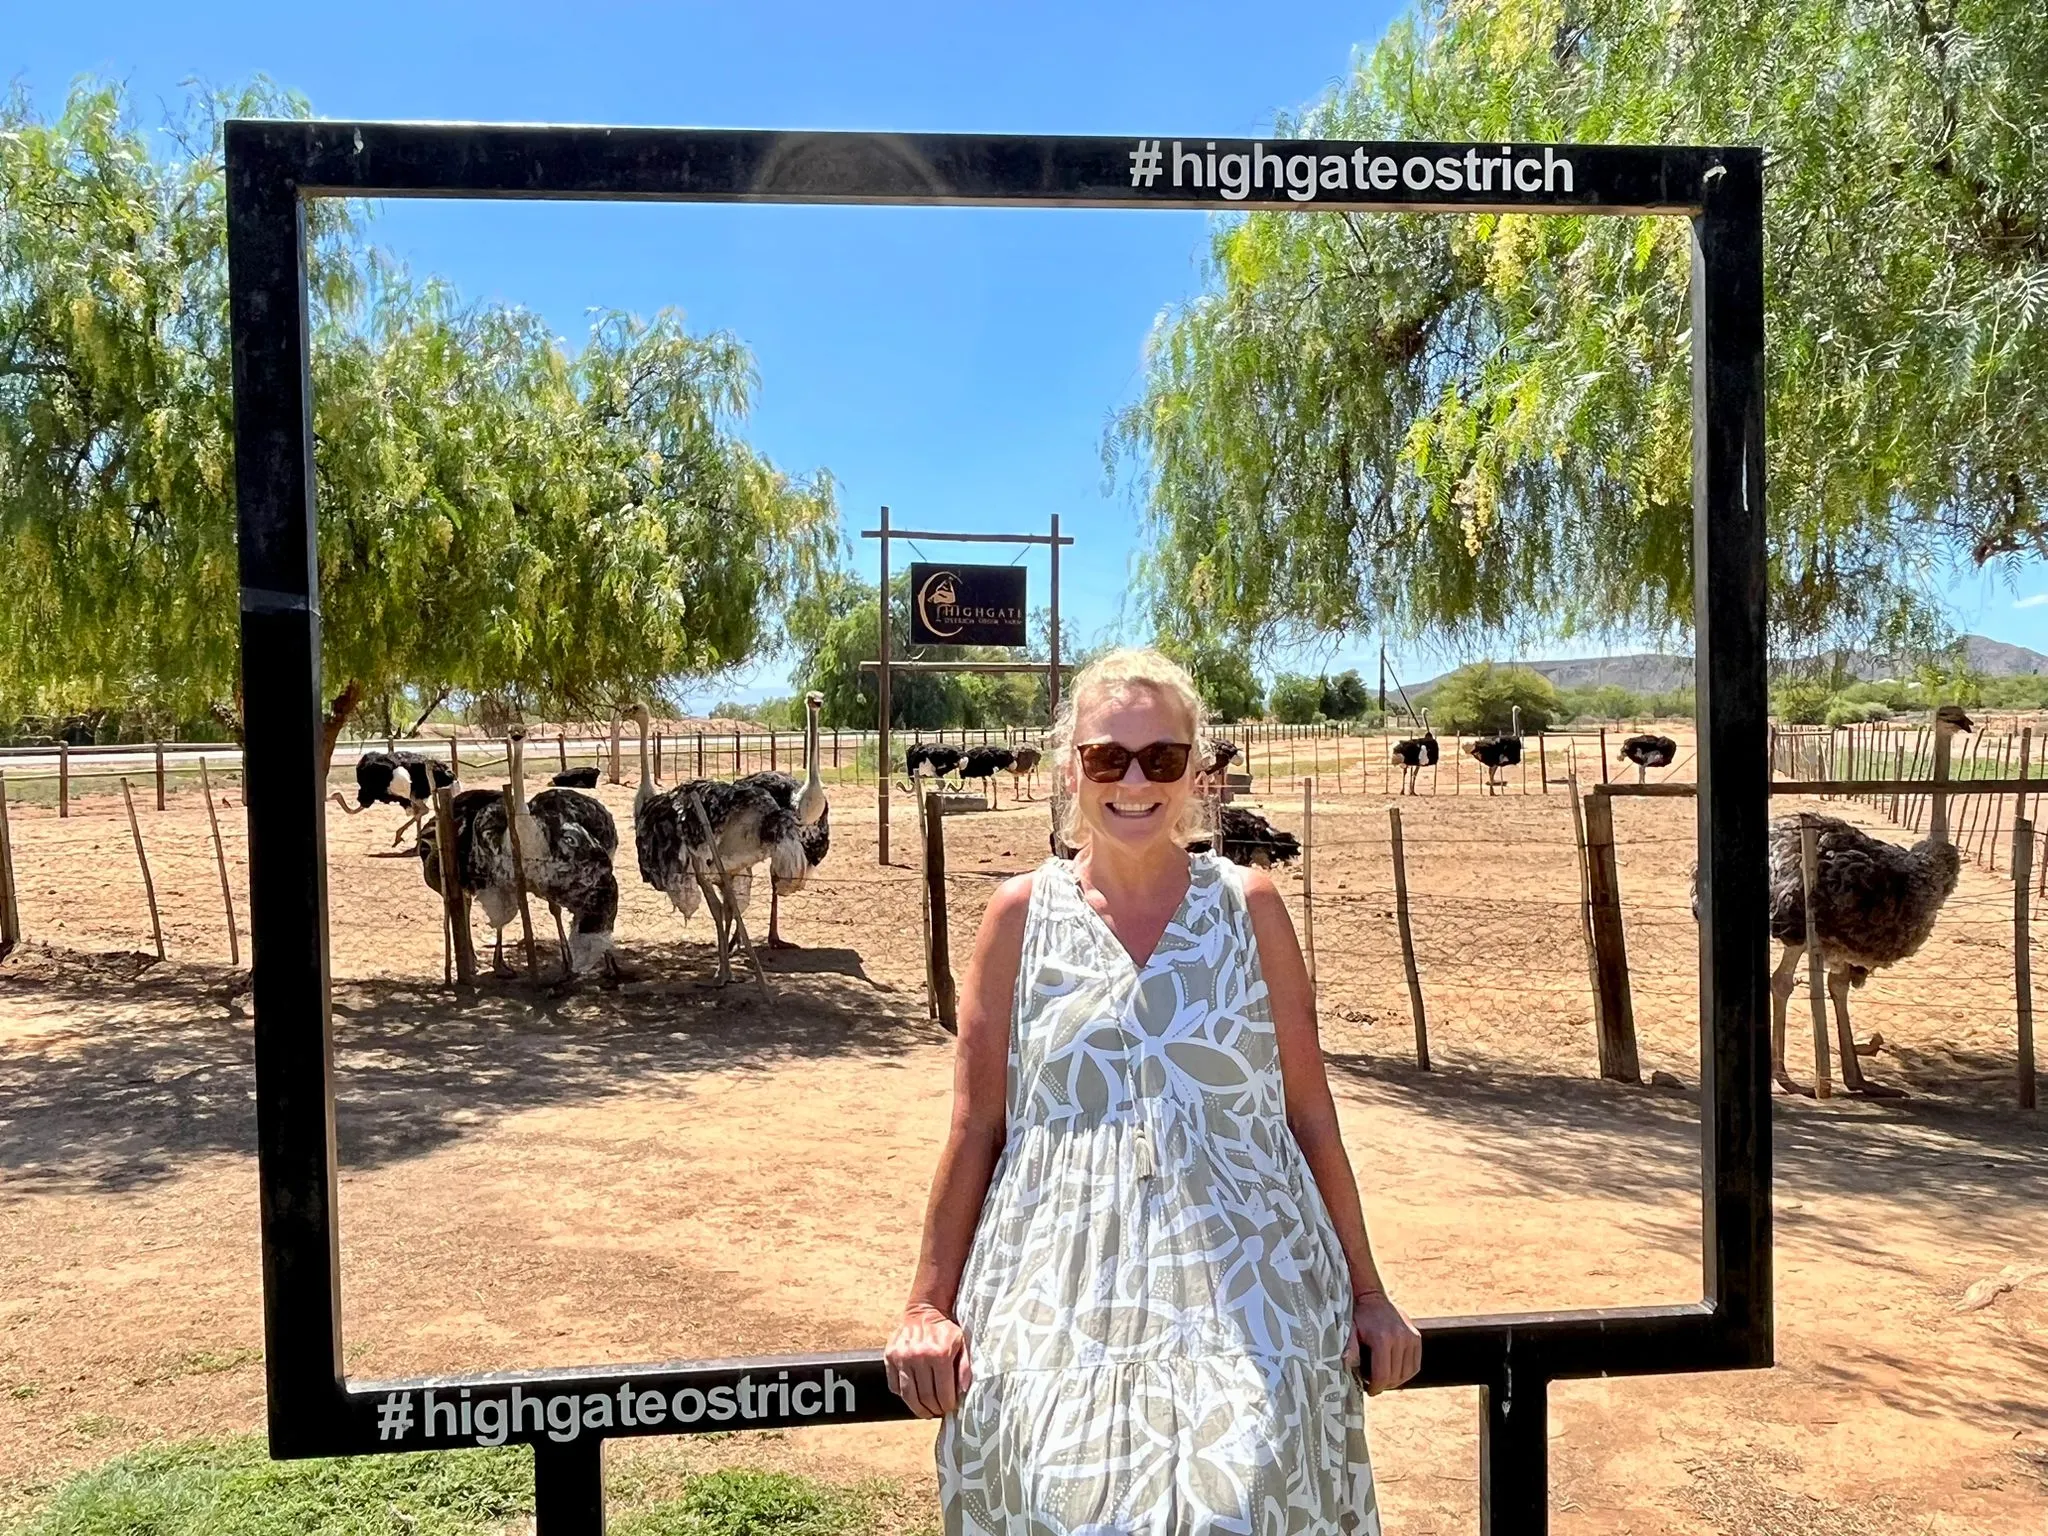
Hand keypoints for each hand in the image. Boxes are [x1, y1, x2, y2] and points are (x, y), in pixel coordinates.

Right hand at [884, 1303, 969, 1417]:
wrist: (923, 1312)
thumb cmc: (945, 1330)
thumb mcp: (962, 1344)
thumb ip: (965, 1367)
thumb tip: (964, 1391)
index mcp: (940, 1354)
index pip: (943, 1393)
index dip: (947, 1405)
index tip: (950, 1408)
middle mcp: (919, 1356)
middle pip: (925, 1397)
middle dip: (933, 1409)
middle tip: (938, 1411)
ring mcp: (902, 1357)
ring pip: (908, 1395)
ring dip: (918, 1409)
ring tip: (926, 1411)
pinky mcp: (890, 1356)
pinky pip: (894, 1385)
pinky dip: (903, 1395)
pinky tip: (913, 1396)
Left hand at [1345, 1289, 1421, 1395]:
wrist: (1371, 1297)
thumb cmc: (1358, 1316)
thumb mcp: (1349, 1330)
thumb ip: (1349, 1348)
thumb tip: (1347, 1365)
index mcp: (1382, 1338)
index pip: (1383, 1375)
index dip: (1376, 1387)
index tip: (1369, 1390)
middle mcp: (1400, 1338)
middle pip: (1395, 1376)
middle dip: (1384, 1385)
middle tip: (1373, 1385)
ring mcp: (1410, 1337)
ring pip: (1407, 1372)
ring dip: (1396, 1381)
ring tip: (1382, 1378)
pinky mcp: (1416, 1336)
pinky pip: (1415, 1364)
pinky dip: (1406, 1372)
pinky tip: (1394, 1371)